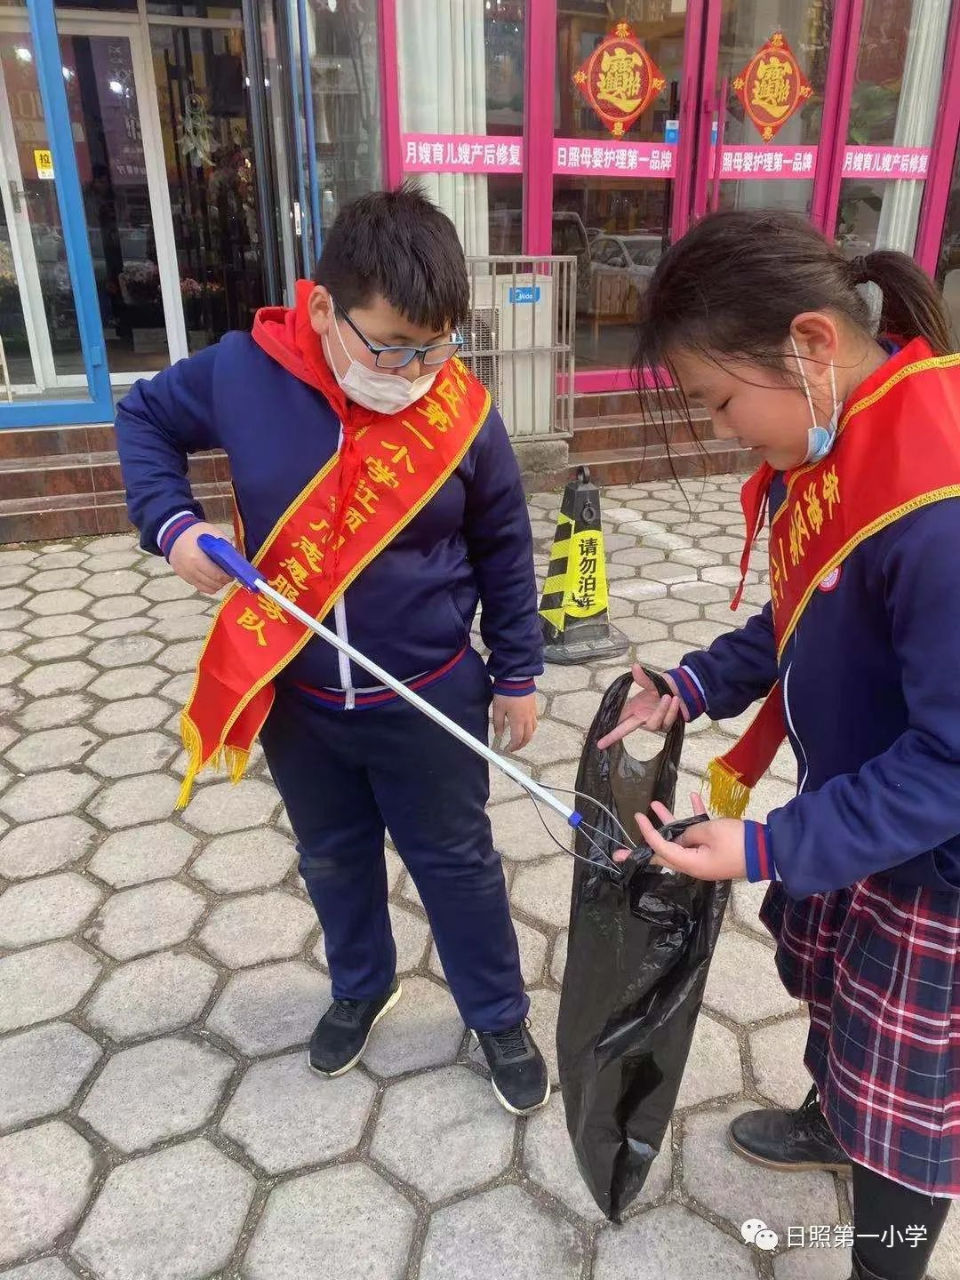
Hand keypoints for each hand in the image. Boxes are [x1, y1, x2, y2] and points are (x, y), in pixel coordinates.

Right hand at [168, 521, 233, 594]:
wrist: (175, 533)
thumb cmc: (196, 532)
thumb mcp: (213, 533)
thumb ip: (225, 545)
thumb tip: (237, 559)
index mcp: (197, 558)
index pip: (217, 575)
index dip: (228, 577)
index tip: (233, 574)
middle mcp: (190, 569)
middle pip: (213, 583)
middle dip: (223, 581)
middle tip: (229, 576)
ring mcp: (185, 574)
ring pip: (206, 588)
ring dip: (217, 585)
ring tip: (221, 578)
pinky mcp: (183, 577)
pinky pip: (199, 587)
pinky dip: (208, 585)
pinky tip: (212, 579)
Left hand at [492, 691, 537, 751]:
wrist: (517, 678)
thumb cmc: (506, 692)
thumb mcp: (498, 709)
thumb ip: (498, 723)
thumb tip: (499, 734)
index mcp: (518, 720)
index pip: (517, 739)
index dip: (513, 746)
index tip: (507, 749)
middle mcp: (527, 718)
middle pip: (528, 737)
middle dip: (521, 745)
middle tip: (514, 748)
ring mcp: (532, 712)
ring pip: (533, 730)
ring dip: (527, 737)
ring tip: (520, 739)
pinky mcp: (534, 706)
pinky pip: (534, 721)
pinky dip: (531, 728)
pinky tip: (525, 726)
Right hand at [596, 663, 686, 748]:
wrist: (682, 690)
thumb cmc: (663, 688)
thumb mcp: (652, 682)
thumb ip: (643, 678)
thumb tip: (635, 666)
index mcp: (634, 709)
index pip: (618, 721)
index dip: (609, 732)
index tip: (598, 742)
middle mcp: (642, 719)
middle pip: (626, 729)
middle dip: (613, 736)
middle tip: (600, 744)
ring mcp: (654, 724)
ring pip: (653, 724)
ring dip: (660, 710)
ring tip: (668, 696)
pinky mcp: (666, 726)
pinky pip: (667, 721)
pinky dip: (671, 710)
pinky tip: (675, 700)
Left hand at [613, 795, 746, 880]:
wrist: (769, 850)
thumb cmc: (736, 841)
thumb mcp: (709, 832)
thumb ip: (689, 832)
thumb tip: (681, 835)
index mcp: (690, 864)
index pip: (661, 849)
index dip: (647, 833)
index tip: (637, 819)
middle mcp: (694, 863)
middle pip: (664, 853)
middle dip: (643, 847)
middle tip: (619, 853)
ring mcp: (705, 856)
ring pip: (680, 838)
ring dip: (669, 821)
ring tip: (654, 804)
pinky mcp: (717, 848)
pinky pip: (700, 832)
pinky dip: (695, 816)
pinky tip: (692, 798)